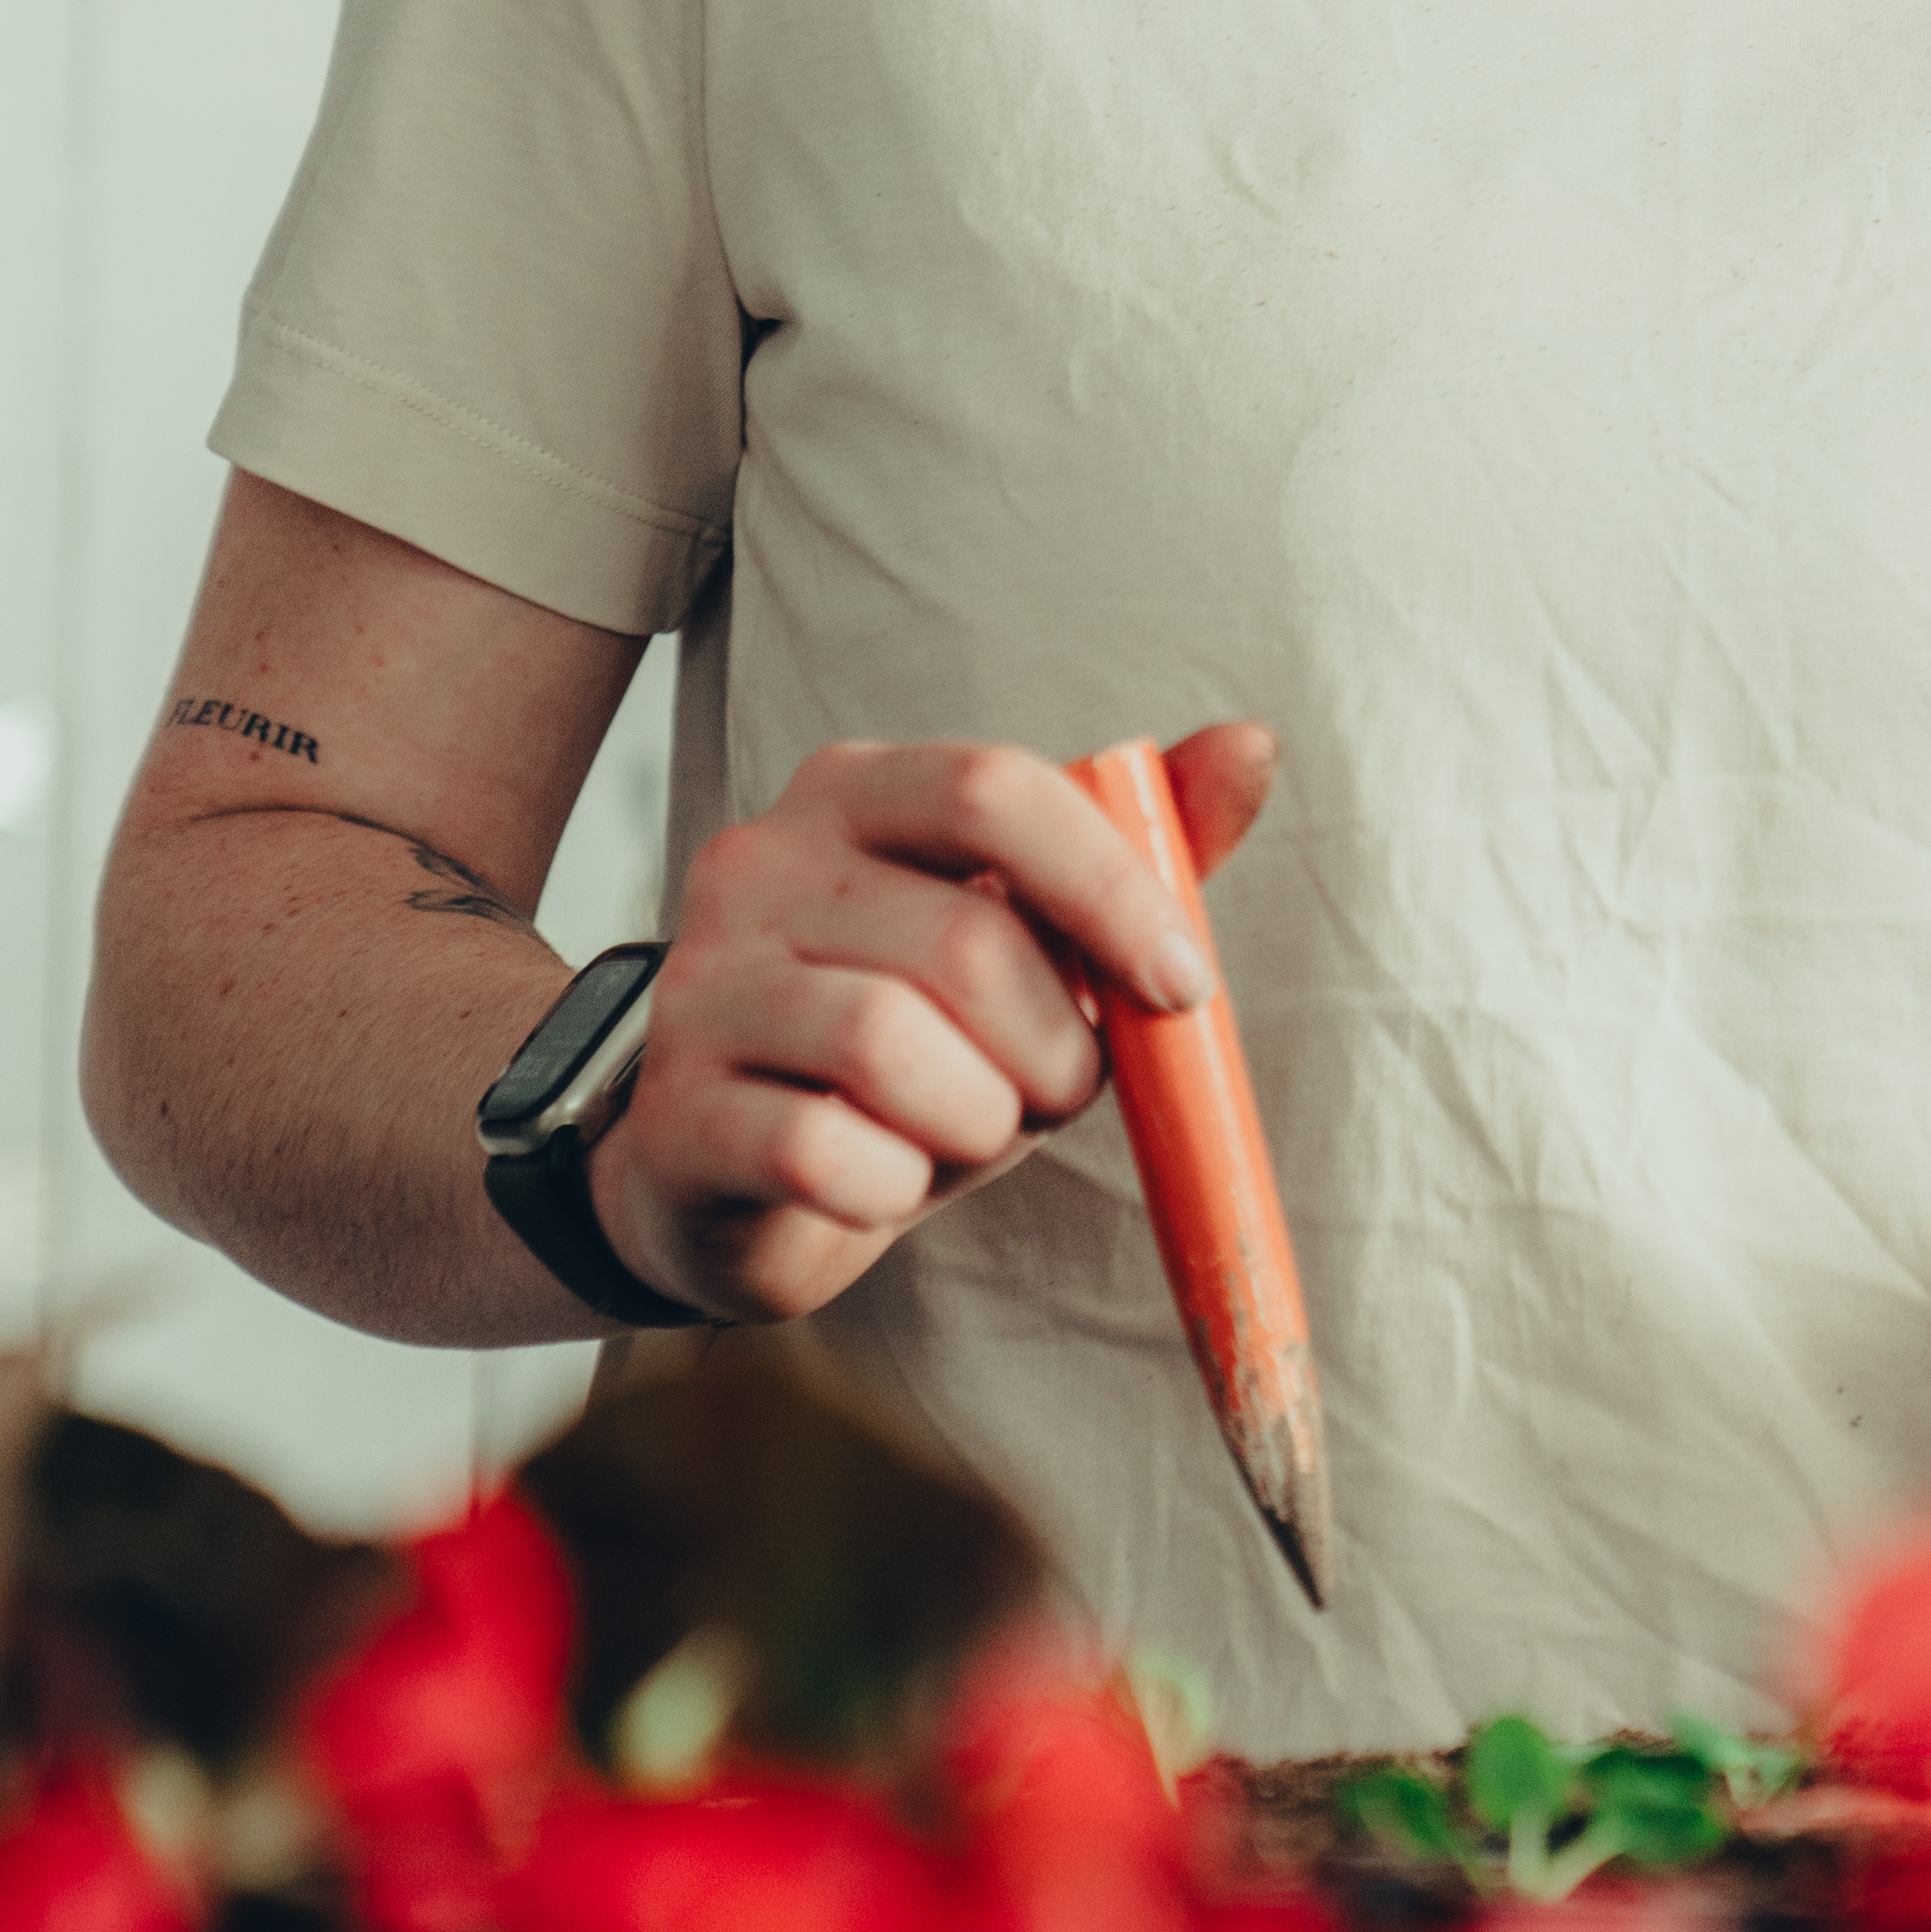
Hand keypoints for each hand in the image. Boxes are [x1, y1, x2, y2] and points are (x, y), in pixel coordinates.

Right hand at [584, 726, 1276, 1324]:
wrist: (740, 1174)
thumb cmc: (918, 1041)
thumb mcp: (1032, 942)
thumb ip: (1137, 851)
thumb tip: (1254, 745)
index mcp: (854, 793)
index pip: (996, 788)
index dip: (1110, 890)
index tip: (1181, 988)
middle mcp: (757, 863)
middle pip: (965, 941)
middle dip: (1055, 1047)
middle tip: (1052, 1091)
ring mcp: (700, 986)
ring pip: (887, 1046)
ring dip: (976, 1119)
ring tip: (964, 1131)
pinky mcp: (676, 1115)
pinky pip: (822, 1152)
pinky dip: (892, 1186)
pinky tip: (884, 1183)